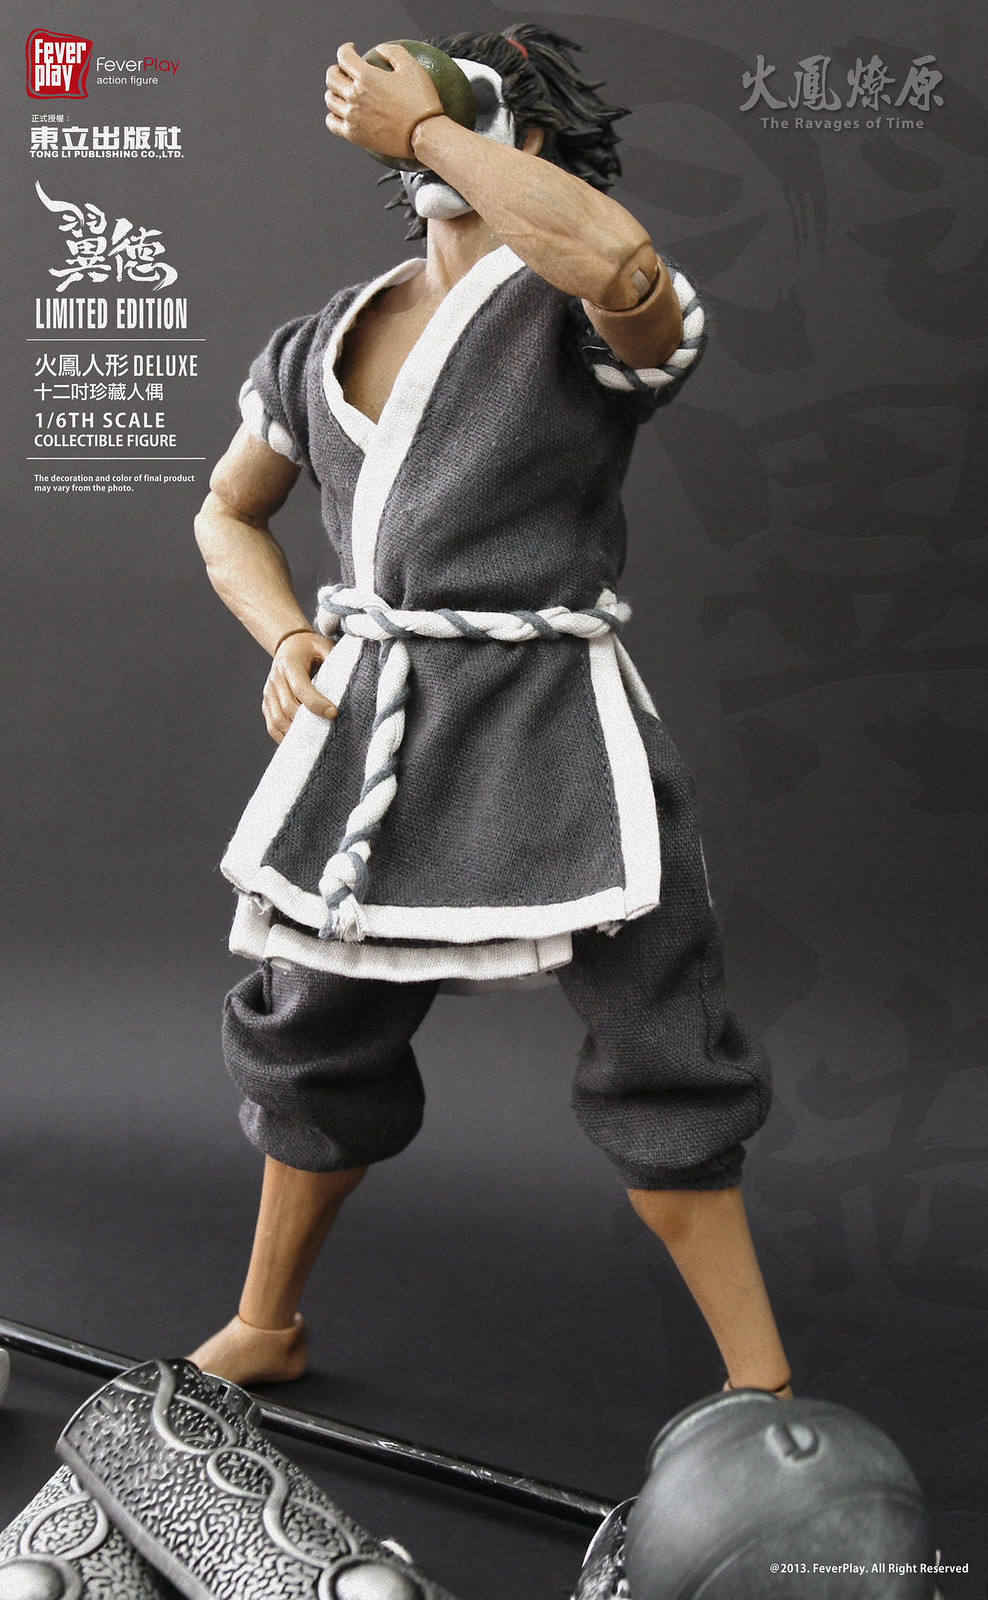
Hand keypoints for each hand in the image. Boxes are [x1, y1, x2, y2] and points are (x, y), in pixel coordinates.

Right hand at [262, 631, 335, 743]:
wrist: (289, 645)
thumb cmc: (311, 648)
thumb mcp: (324, 646)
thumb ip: (334, 661)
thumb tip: (347, 682)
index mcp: (290, 663)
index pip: (301, 688)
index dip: (316, 703)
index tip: (334, 713)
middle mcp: (275, 678)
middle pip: (288, 707)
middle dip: (308, 721)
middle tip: (328, 729)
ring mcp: (268, 692)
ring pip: (278, 720)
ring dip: (296, 732)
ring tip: (315, 739)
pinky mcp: (267, 703)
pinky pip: (272, 726)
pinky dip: (284, 737)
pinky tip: (300, 741)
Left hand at [324, 41, 443, 162]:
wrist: (423, 135)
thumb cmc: (421, 101)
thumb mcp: (412, 67)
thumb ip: (393, 52)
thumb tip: (379, 50)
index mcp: (366, 76)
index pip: (343, 56)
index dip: (346, 49)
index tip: (352, 50)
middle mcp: (354, 95)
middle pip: (332, 77)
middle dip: (337, 69)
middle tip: (345, 71)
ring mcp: (352, 116)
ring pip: (330, 99)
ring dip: (334, 92)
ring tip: (343, 92)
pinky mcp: (354, 135)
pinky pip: (332, 123)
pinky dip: (333, 116)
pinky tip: (341, 113)